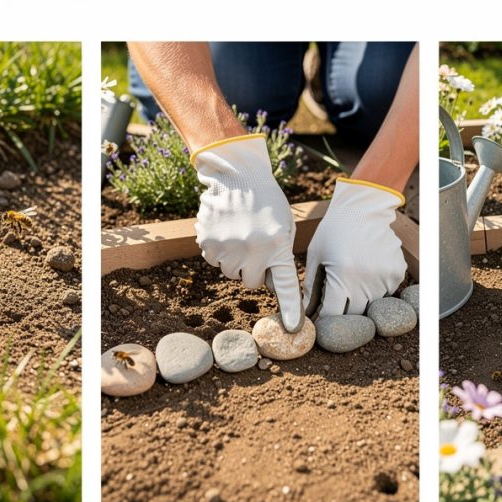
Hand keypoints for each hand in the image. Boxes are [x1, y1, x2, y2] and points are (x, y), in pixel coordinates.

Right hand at [194, 134, 302, 331]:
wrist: (237, 175)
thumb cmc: (266, 201)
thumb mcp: (283, 226)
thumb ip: (279, 255)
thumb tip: (271, 286)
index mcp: (277, 245)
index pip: (286, 284)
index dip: (291, 307)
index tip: (293, 327)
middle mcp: (253, 249)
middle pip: (250, 282)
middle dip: (252, 270)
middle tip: (253, 247)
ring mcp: (228, 247)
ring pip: (230, 272)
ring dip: (234, 260)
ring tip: (239, 233)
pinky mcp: (207, 242)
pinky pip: (213, 260)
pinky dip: (217, 250)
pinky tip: (224, 229)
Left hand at [303, 178, 405, 316]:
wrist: (364, 206)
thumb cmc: (334, 230)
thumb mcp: (316, 256)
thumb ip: (310, 287)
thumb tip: (305, 313)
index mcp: (342, 277)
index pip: (332, 315)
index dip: (324, 321)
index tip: (320, 319)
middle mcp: (366, 281)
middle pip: (353, 317)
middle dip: (342, 315)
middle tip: (335, 304)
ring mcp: (385, 278)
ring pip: (371, 306)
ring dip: (359, 302)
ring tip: (352, 280)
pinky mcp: (397, 273)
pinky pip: (385, 293)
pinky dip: (375, 290)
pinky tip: (367, 272)